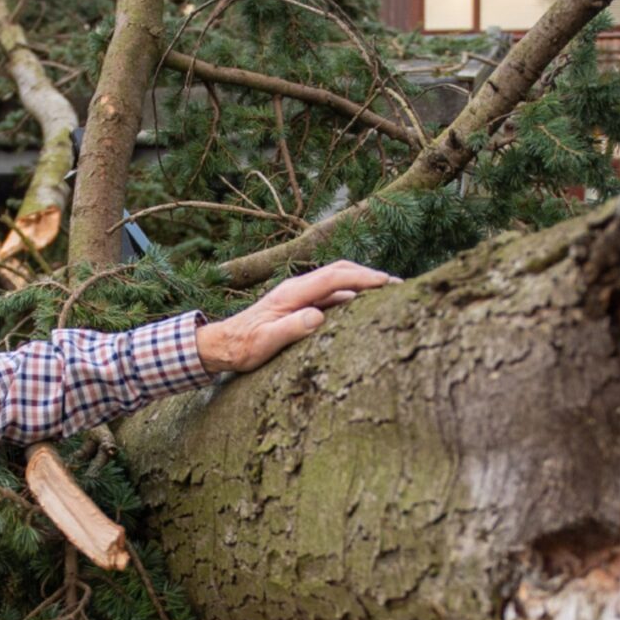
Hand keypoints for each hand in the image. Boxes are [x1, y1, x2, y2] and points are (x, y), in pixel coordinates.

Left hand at [195, 260, 396, 373]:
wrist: (221, 345)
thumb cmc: (241, 348)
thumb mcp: (263, 344)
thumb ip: (290, 329)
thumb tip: (318, 316)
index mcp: (291, 293)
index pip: (335, 277)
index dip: (363, 279)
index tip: (388, 283)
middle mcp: (297, 288)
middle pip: (340, 271)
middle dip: (370, 275)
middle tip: (398, 285)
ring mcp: (298, 294)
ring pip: (337, 281)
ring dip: (362, 283)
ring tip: (388, 293)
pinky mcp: (299, 304)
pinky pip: (330, 294)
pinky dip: (351, 295)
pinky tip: (364, 307)